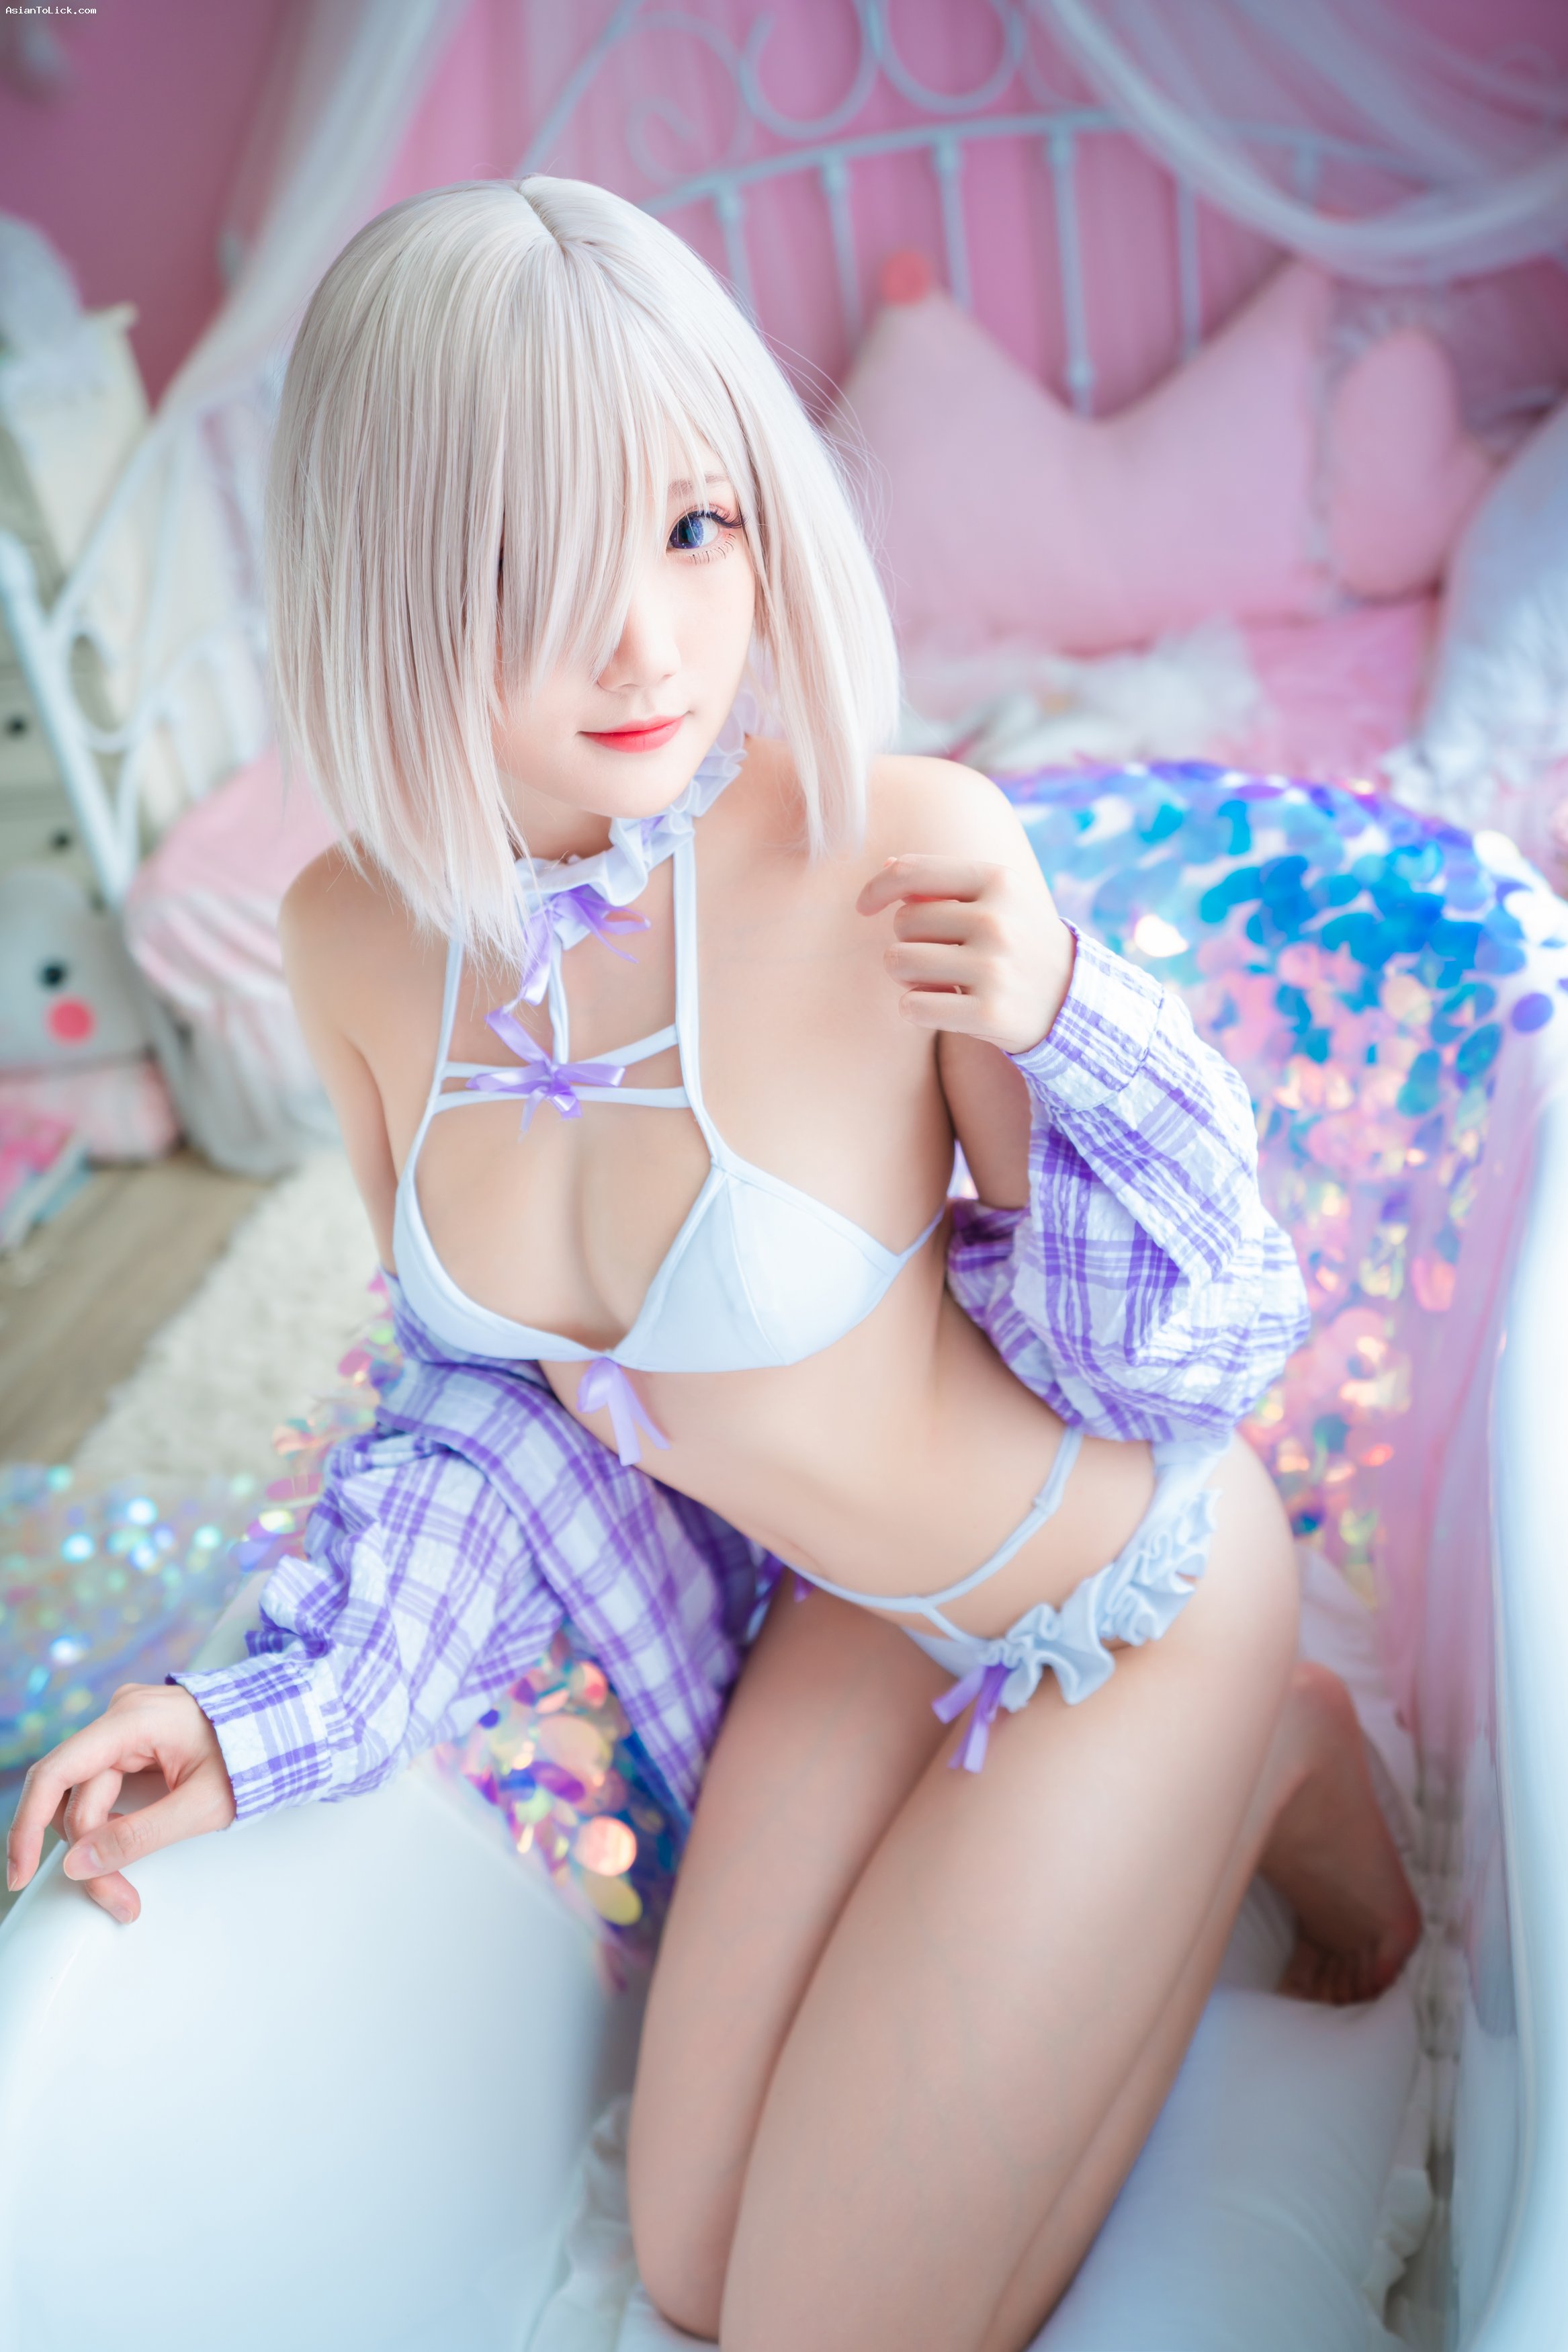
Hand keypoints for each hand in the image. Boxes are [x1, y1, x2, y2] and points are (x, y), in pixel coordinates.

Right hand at [5, 1682, 235, 1925]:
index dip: (28, 1825)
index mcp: (134, 1719)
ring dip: (102, 1848)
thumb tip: (79, 1864)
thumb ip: (139, 1834)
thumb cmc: (255, 1755)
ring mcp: (127, 1729)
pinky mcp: (135, 1745)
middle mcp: (122, 1717)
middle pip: (78, 1797)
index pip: (58, 1772)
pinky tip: (125, 1856)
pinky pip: (106, 1791)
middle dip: (91, 1855)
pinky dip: (112, 1829)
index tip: (21, 1874)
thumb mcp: (202, 1805)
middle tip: (119, 1902)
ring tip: (126, 1893)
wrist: (289, 1727)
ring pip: (89, 1800)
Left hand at [857, 854, 1074, 1054]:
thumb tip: (887, 865)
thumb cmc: (1019, 941)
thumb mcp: (998, 898)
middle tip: (939, 954)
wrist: (1071, 1000)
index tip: (865, 906)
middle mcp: (997, 920)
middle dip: (908, 940)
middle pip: (902, 922)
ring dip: (907, 975)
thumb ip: (945, 880)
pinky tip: (945, 1006)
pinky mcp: (988, 1013)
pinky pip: (911, 1006)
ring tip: (940, 979)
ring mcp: (993, 968)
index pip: (911, 872)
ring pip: (898, 962)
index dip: (877, 888)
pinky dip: (917, 1008)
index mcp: (999, 880)